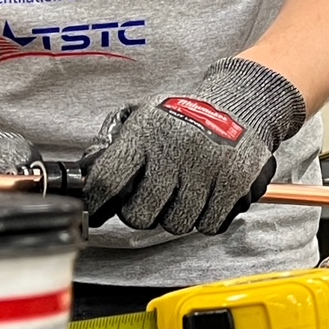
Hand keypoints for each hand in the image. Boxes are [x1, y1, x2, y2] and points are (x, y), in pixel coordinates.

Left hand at [84, 57, 307, 235]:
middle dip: (142, 214)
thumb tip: (86, 173)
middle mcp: (174, 150)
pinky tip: (206, 197)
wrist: (241, 104)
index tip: (97, 211)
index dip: (96, 204)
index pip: (106, 181)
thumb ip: (114, 143)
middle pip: (139, 215)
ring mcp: (205, 168)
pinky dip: (205, 218)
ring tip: (183, 194)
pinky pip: (207, 225)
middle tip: (151, 201)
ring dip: (176, 217)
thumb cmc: (186, 115)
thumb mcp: (145, 115)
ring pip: (175, 225)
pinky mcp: (233, 182)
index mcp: (146, 132)